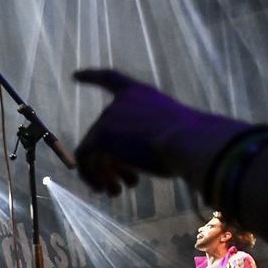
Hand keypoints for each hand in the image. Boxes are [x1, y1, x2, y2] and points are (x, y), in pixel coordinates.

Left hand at [72, 69, 254, 194]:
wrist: (190, 142)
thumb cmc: (192, 142)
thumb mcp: (173, 136)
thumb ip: (152, 142)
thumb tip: (136, 165)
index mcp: (141, 94)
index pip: (111, 79)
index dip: (92, 77)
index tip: (75, 75)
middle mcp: (120, 103)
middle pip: (103, 133)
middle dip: (112, 161)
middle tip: (127, 184)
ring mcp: (108, 118)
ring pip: (93, 149)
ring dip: (102, 172)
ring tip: (114, 192)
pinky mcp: (100, 137)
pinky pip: (84, 159)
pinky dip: (91, 176)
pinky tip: (101, 189)